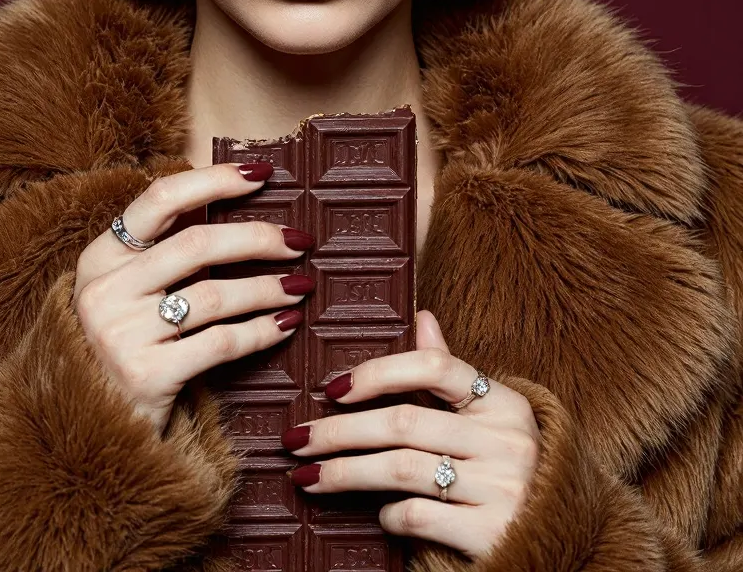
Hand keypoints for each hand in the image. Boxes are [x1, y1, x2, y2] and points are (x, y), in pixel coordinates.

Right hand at [73, 161, 314, 434]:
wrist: (89, 428)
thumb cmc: (123, 345)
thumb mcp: (126, 289)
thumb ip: (166, 248)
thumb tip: (233, 194)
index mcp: (99, 257)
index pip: (161, 198)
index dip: (215, 181)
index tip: (262, 174)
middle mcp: (104, 291)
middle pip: (197, 244)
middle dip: (257, 238)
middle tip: (298, 241)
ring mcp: (120, 335)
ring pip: (214, 296)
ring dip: (267, 288)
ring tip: (300, 286)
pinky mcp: (145, 377)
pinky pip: (221, 343)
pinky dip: (261, 331)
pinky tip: (286, 324)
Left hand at [282, 310, 540, 558]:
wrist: (558, 540)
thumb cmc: (506, 468)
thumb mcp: (491, 415)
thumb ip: (451, 371)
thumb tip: (421, 316)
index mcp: (503, 402)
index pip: (434, 368)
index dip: (378, 372)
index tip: (332, 388)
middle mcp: (506, 440)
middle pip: (404, 423)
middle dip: (340, 431)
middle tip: (296, 439)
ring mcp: (501, 488)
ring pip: (402, 469)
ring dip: (345, 472)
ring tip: (308, 476)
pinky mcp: (491, 534)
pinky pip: (419, 516)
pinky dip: (389, 515)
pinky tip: (377, 514)